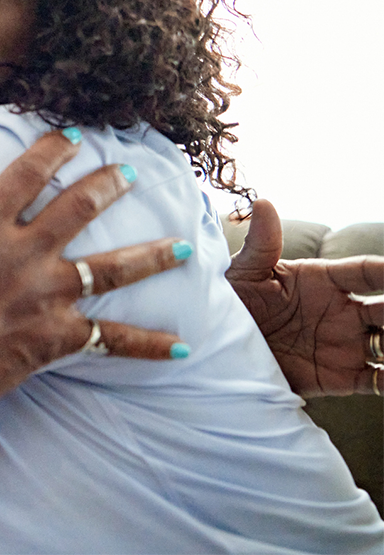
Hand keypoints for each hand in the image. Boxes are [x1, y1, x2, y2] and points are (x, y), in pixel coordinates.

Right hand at [0, 131, 190, 444]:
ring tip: (183, 245)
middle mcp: (23, 254)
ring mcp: (46, 295)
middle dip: (109, 185)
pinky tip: (182, 348)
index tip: (75, 134)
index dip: (53, 149)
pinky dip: (149, 345)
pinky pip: (113, 340)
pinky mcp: (58, 336)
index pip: (26, 175)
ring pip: (112, 268)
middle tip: (130, 172)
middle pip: (79, 208)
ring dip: (151, 255)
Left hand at [226, 199, 383, 396]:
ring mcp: (344, 345)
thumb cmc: (229, 303)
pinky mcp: (339, 378)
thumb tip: (263, 202)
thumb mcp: (242, 273)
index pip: (367, 272)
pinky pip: (378, 382)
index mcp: (322, 281)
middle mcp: (341, 312)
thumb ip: (261, 244)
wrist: (217, 348)